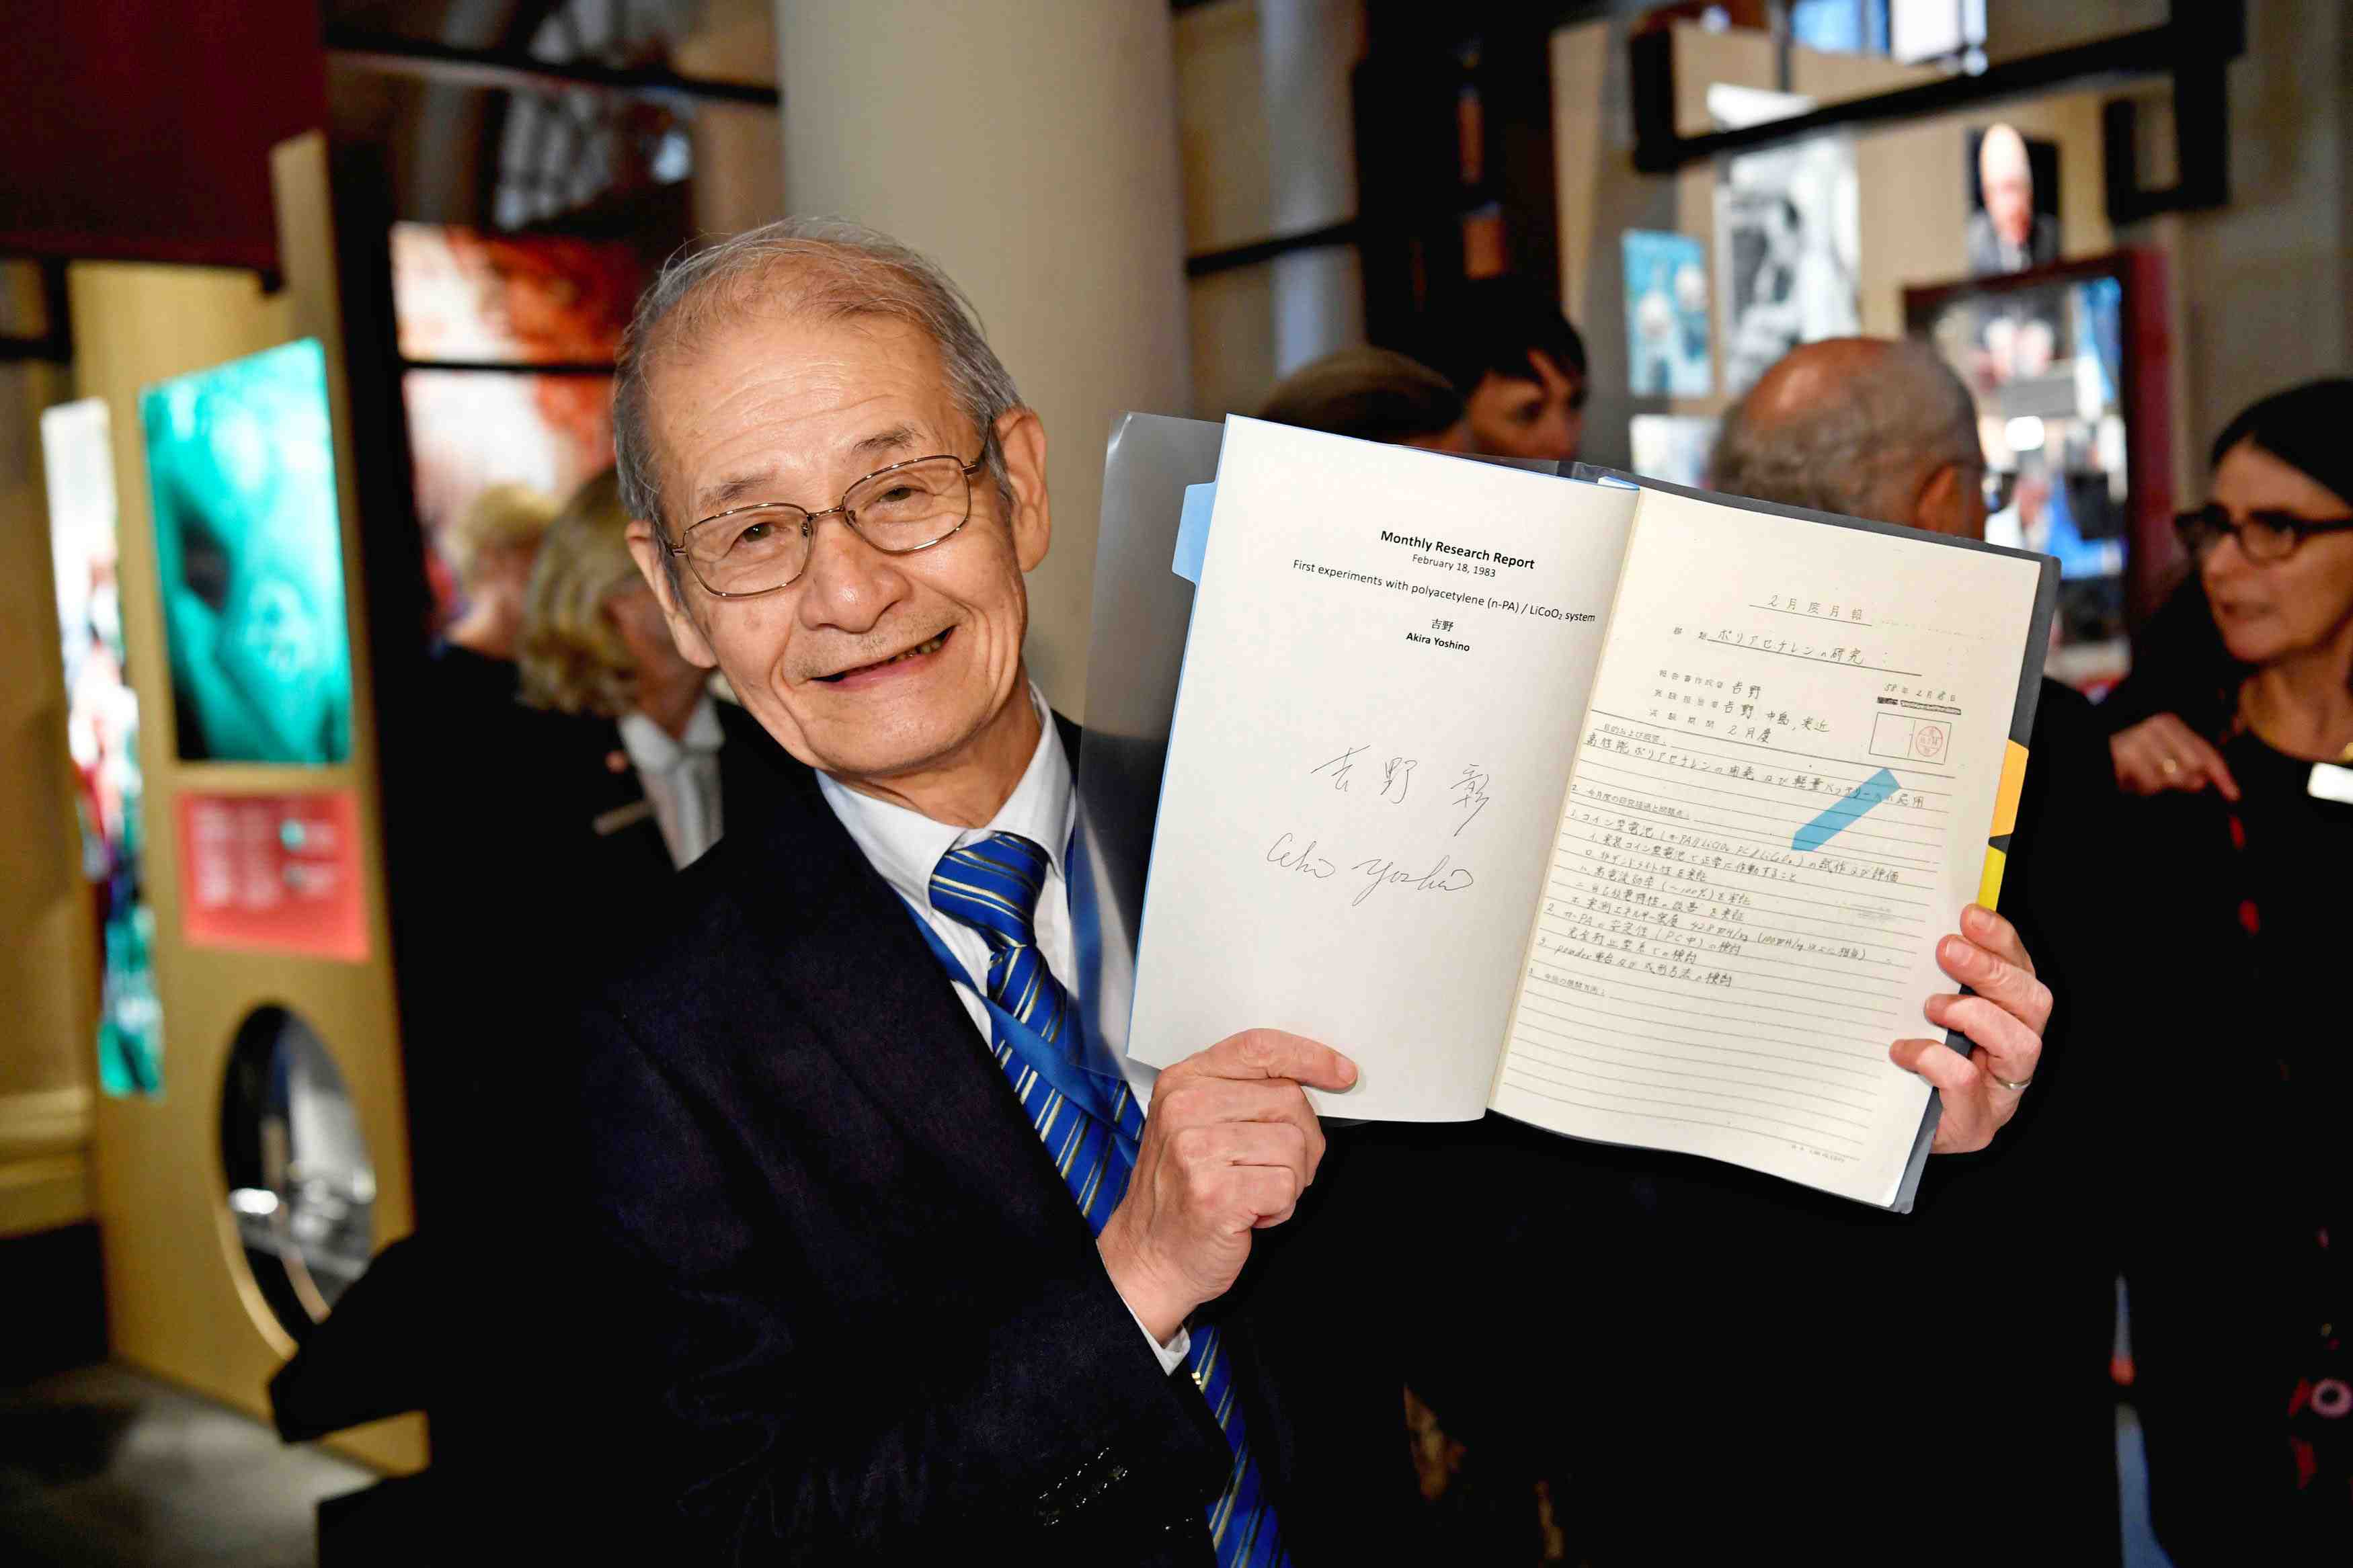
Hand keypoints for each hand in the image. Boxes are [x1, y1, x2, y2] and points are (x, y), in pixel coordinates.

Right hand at [1097, 1029, 1356, 1342]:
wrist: (1148, 1258)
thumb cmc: (1182, 1194)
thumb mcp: (1198, 1125)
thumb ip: (1243, 1094)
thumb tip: (1312, 1080)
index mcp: (1183, 1082)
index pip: (1259, 1047)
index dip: (1309, 1057)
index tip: (1341, 1073)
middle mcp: (1184, 1108)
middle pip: (1289, 1099)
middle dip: (1301, 1141)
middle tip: (1270, 1170)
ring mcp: (1195, 1150)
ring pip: (1295, 1144)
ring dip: (1290, 1180)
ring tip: (1253, 1194)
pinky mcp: (1214, 1193)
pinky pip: (1286, 1186)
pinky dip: (1281, 1208)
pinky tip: (1249, 1215)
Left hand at [1891, 904, 2049, 1152]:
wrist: (1886, 1134)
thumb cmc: (1904, 1068)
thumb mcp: (1916, 1017)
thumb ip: (1927, 982)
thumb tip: (1911, 932)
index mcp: (2007, 1019)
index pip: (2020, 970)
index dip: (2001, 940)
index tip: (1968, 913)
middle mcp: (2014, 1055)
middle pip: (2033, 1002)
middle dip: (1992, 969)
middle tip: (1946, 949)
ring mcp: (2000, 1093)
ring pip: (2019, 1043)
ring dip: (1975, 1014)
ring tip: (1932, 1005)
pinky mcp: (1974, 1124)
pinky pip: (1967, 1082)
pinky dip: (1935, 1059)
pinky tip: (1903, 1051)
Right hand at [2110, 713, 2237, 799]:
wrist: (2091, 757)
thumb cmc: (2131, 761)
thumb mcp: (2164, 760)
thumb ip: (2188, 766)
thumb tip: (2207, 782)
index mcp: (2170, 723)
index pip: (2206, 753)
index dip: (2222, 776)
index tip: (2234, 795)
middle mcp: (2157, 726)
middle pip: (2193, 766)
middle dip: (2187, 781)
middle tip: (2172, 784)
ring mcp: (2141, 738)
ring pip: (2172, 777)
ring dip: (2159, 786)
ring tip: (2144, 778)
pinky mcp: (2128, 754)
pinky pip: (2151, 783)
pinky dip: (2143, 789)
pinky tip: (2132, 780)